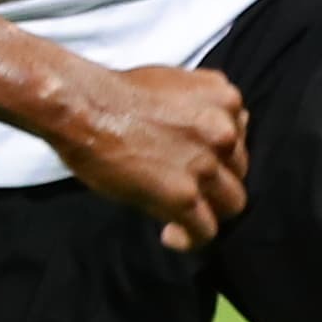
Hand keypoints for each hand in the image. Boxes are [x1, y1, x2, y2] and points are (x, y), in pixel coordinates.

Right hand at [50, 62, 252, 250]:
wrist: (82, 107)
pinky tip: (171, 235)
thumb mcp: (175, 82)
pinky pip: (205, 230)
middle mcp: (225, 131)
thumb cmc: (115, 93)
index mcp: (224, 98)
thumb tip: (220, 125)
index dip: (218, 153)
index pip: (239, 136)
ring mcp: (206, 165)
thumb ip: (203, 105)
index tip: (195, 162)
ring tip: (181, 216)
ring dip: (209, 211)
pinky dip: (191, 238)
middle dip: (216, 181)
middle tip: (186, 188)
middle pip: (238, 170)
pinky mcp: (184, 195)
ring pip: (231, 203)